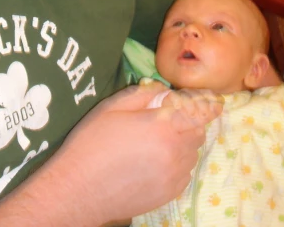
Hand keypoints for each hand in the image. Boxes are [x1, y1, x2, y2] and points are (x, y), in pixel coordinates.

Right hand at [48, 82, 221, 224]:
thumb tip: (163, 90)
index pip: (200, 110)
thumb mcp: (112, 107)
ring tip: (156, 143)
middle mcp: (176, 151)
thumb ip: (143, 94)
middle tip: (165, 120)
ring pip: (192, 152)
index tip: (205, 100)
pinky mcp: (170, 193)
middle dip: (188, 121)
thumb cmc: (91, 143)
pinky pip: (185, 172)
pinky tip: (154, 162)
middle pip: (198, 131)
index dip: (204, 103)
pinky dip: (177, 163)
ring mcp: (175, 175)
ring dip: (182, 142)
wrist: (78, 189)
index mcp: (163, 126)